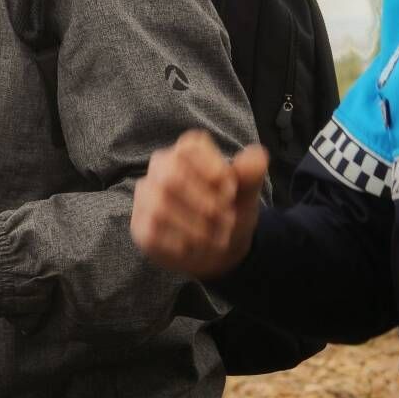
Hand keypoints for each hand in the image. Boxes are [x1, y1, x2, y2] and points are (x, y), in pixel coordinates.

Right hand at [130, 130, 267, 279]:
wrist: (218, 251)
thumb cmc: (229, 212)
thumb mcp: (246, 194)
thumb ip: (250, 174)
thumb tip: (259, 154)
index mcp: (187, 151)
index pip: (191, 147)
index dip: (214, 171)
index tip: (230, 191)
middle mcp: (160, 166)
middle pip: (171, 176)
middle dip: (204, 203)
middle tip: (227, 221)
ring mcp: (146, 195)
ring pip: (160, 205)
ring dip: (196, 227)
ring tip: (215, 238)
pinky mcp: (139, 224)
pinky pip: (153, 231)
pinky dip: (180, 243)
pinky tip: (194, 247)